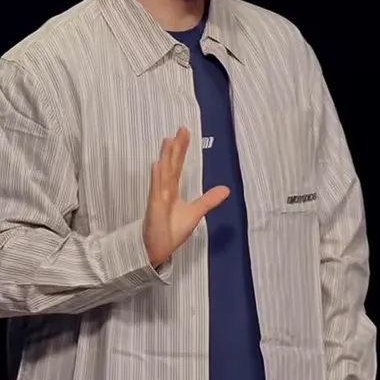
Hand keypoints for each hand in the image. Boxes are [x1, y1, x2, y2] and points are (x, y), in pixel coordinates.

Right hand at [142, 128, 229, 266]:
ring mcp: (158, 197)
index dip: (181, 150)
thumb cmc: (170, 232)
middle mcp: (164, 190)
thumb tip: (225, 189)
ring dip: (166, 157)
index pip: (177, 166)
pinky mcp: (154, 207)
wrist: (157, 249)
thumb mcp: (195, 213)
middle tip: (180, 129)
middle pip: (171, 165)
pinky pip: (156, 190)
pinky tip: (157, 164)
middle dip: (175, 147)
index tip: (184, 134)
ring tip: (168, 140)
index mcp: (172, 190)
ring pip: (164, 173)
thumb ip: (208, 200)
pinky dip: (157, 177)